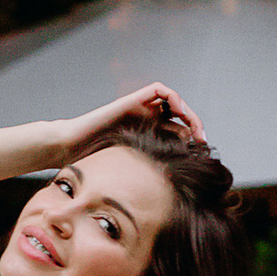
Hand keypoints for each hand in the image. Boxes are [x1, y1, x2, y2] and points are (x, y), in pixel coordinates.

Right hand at [55, 83, 208, 161]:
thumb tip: (174, 185)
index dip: (192, 139)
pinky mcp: (133, 99)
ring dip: (188, 112)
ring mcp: (140, 108)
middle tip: (203, 142)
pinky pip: (159, 90)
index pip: (178, 131)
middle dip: (194, 126)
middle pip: (179, 115)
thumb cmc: (96, 161)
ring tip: (196, 129)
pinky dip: (173, 97)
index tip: (201, 152)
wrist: (74, 145)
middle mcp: (146, 119)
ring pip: (173, 101)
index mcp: (147, 134)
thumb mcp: (133, 167)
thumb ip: (150, 168)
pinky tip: (179, 112)